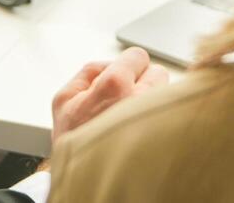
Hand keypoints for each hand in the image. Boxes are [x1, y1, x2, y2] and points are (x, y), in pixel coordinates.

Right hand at [50, 47, 168, 144]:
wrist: (83, 177)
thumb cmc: (73, 141)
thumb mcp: (64, 99)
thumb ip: (89, 72)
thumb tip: (111, 63)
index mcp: (115, 86)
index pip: (138, 56)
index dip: (128, 65)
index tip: (122, 76)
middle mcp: (141, 101)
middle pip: (158, 72)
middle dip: (144, 81)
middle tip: (127, 97)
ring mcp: (156, 120)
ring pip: (167, 94)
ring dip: (154, 100)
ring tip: (133, 116)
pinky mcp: (165, 137)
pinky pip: (169, 117)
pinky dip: (160, 118)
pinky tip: (142, 130)